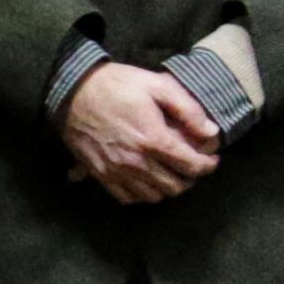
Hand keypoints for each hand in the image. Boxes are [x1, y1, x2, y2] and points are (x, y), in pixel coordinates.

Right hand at [61, 62, 221, 204]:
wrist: (72, 91)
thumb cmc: (117, 85)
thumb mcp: (157, 85)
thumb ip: (188, 109)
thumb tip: (212, 132)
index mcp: (153, 139)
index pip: (191, 166)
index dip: (208, 166)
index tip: (212, 159)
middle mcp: (136, 162)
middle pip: (175, 186)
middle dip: (190, 178)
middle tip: (192, 166)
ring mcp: (116, 172)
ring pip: (153, 196)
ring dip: (167, 188)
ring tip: (172, 173)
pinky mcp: (100, 175)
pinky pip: (128, 198)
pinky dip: (142, 194)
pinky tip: (147, 180)